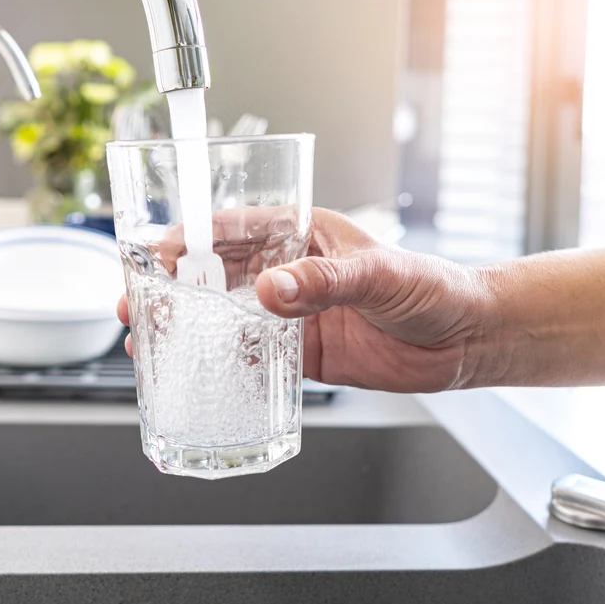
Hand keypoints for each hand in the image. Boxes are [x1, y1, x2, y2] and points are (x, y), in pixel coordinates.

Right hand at [116, 208, 494, 392]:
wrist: (468, 339)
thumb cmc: (434, 287)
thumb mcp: (378, 275)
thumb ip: (323, 282)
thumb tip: (271, 291)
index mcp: (304, 235)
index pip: (233, 230)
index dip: (188, 239)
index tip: (154, 254)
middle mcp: (293, 272)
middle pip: (217, 276)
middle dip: (173, 287)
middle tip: (136, 302)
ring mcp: (297, 314)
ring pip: (228, 319)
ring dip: (190, 328)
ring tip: (150, 339)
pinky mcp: (307, 354)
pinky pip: (256, 359)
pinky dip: (226, 366)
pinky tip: (198, 374)